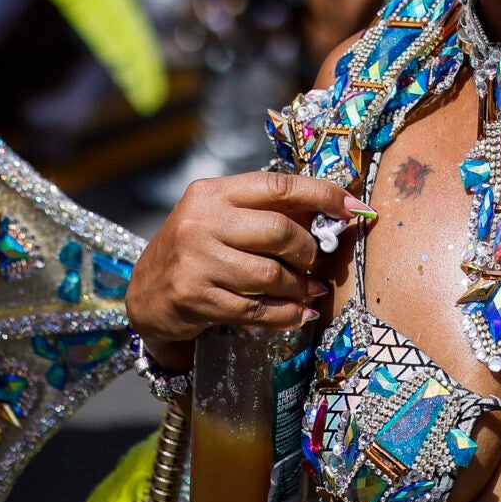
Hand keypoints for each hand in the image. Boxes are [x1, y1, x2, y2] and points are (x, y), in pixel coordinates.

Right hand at [124, 172, 360, 368]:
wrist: (146, 294)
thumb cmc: (197, 250)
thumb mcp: (223, 219)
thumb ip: (266, 213)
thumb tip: (331, 215)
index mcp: (213, 193)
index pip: (280, 187)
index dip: (323, 196)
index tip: (354, 208)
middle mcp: (201, 222)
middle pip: (280, 232)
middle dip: (308, 251)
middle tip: (314, 261)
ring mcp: (196, 261)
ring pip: (271, 275)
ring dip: (299, 287)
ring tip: (309, 291)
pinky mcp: (195, 297)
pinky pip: (255, 310)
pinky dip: (285, 314)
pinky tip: (297, 313)